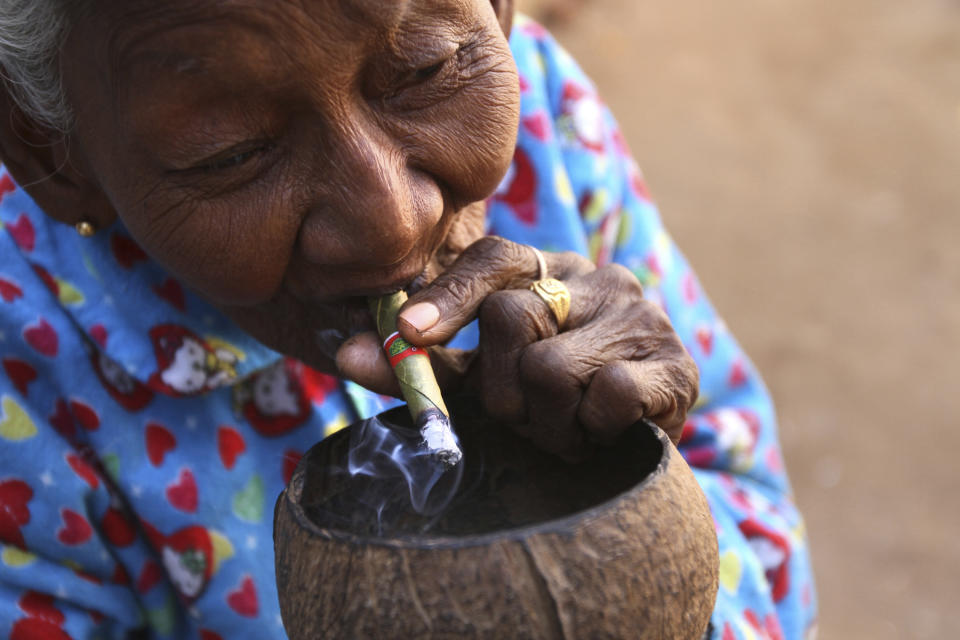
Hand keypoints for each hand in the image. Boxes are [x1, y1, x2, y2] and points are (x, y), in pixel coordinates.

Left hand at [336, 236, 698, 458]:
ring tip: (563, 431)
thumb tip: (344, 354)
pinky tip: (603, 435)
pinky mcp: (675, 367)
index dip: (449, 295)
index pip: (495, 258)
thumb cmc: (545, 412)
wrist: (628, 461)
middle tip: (520, 417)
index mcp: (549, 273)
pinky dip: (591, 430)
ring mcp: (640, 318)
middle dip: (499, 389)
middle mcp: (598, 280)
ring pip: (550, 368)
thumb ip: (423, 368)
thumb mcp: (478, 385)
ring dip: (544, 423)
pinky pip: (608, 395)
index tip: (409, 333)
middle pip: (511, 314)